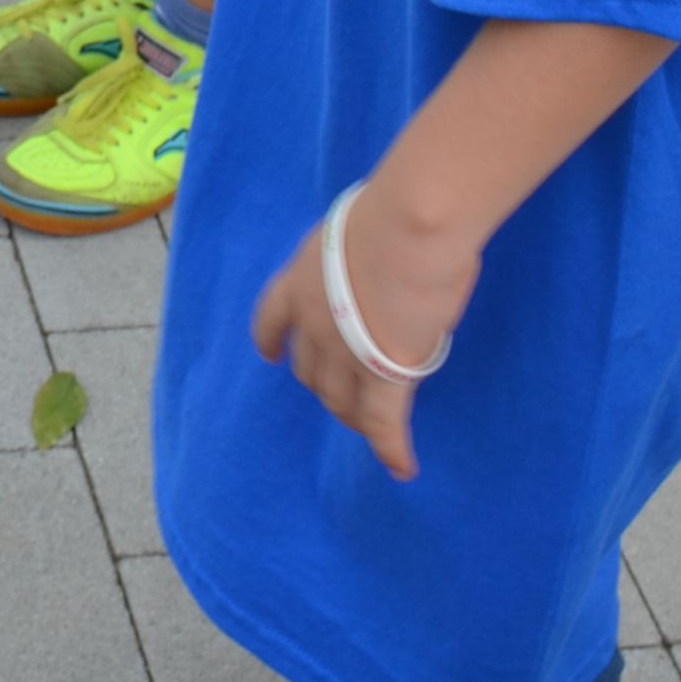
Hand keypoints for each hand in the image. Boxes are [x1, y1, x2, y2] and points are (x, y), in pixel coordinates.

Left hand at [250, 184, 480, 482]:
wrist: (409, 228)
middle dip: (322, 385)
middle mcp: (313, 323)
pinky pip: (384, 424)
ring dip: (353, 415)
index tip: (271, 356)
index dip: (272, 341)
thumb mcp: (355, 231)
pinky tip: (402, 467)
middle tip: (343, 393)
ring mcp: (345, 355)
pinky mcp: (384, 378)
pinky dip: (391, 449)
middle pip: (309, 371)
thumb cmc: (390, 214)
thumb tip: (378, 265)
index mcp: (300, 280)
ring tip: (369, 425)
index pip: (271, 319)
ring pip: (340, 401)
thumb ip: (356, 258)